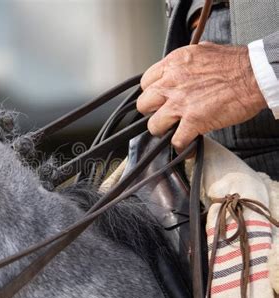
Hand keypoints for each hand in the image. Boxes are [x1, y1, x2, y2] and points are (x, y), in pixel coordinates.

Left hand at [137, 42, 266, 151]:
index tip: (158, 99)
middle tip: (163, 114)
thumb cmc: (236, 63)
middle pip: (143, 105)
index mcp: (173, 64)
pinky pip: (176, 141)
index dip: (152, 93)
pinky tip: (187, 144)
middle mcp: (171, 83)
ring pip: (154, 125)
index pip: (146, 83)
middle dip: (152, 112)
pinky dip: (181, 146)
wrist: (255, 74)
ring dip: (163, 130)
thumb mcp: (203, 50)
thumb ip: (187, 60)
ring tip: (173, 130)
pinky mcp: (193, 121)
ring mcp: (180, 104)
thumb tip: (182, 65)